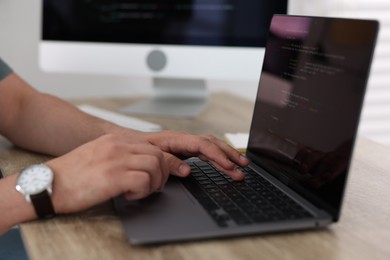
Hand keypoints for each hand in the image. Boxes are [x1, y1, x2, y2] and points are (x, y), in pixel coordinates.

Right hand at [46, 134, 168, 213]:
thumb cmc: (68, 175)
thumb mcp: (95, 155)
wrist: (47, 185)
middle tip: (154, 186)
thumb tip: (135, 165)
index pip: (149, 146)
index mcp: (113, 140)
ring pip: (155, 166)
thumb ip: (116, 155)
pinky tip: (129, 195)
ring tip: (140, 192)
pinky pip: (144, 181)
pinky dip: (142, 192)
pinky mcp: (114, 177)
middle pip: (157, 155)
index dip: (158, 163)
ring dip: (154, 183)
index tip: (156, 175)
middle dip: (161, 173)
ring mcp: (116, 160)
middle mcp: (117, 146)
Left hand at [134, 131, 249, 179]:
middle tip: (243, 167)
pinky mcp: (186, 150)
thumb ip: (169, 162)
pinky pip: (207, 151)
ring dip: (227, 155)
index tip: (229, 166)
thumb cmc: (137, 147)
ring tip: (242, 166)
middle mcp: (185, 140)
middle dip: (229, 155)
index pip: (203, 146)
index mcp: (177, 139)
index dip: (217, 156)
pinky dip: (218, 157)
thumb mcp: (150, 155)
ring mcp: (186, 144)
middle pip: (213, 144)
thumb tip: (187, 170)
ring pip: (212, 147)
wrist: (128, 142)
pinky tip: (226, 163)